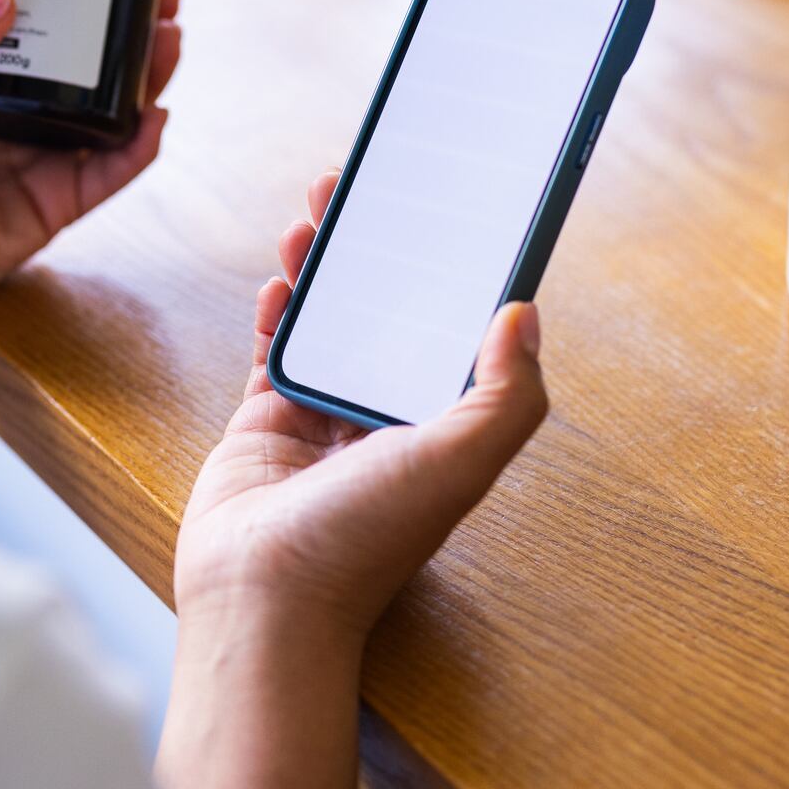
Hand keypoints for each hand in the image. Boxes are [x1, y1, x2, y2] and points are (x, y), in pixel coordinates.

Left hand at [0, 0, 181, 333]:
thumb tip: (3, 0)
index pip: (38, 33)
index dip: (75, 2)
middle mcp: (11, 119)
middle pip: (86, 71)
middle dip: (128, 36)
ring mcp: (35, 163)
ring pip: (107, 117)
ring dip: (145, 81)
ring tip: (169, 40)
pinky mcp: (50, 209)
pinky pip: (105, 175)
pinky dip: (135, 149)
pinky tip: (153, 117)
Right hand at [174, 168, 548, 646]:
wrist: (262, 597)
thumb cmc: (360, 543)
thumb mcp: (458, 462)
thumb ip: (506, 394)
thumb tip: (525, 314)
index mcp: (441, 428)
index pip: (457, 333)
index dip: (457, 273)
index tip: (453, 214)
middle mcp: (385, 422)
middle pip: (388, 315)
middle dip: (381, 252)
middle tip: (370, 190)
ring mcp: (322, 424)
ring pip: (328, 323)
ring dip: (323, 268)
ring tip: (317, 214)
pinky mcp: (266, 427)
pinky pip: (274, 352)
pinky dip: (277, 313)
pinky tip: (279, 281)